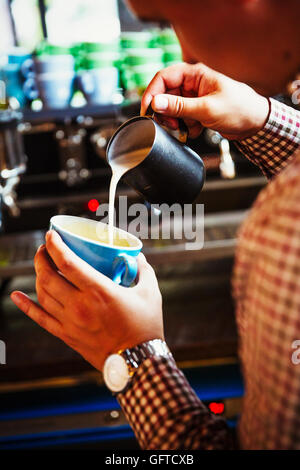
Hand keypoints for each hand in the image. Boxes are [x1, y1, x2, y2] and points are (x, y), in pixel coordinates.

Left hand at [10, 230, 163, 371]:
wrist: (137, 362)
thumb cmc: (145, 327)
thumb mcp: (150, 293)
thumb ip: (143, 270)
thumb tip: (136, 256)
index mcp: (99, 291)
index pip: (67, 262)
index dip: (55, 245)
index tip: (51, 235)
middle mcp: (79, 306)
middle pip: (48, 276)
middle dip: (42, 257)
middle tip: (45, 248)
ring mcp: (70, 322)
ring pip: (42, 294)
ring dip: (37, 275)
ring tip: (41, 266)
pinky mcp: (67, 335)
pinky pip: (40, 319)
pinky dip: (26, 306)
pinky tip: (16, 296)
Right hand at [141, 62, 268, 139]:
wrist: (256, 123)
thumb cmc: (239, 109)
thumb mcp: (206, 109)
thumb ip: (179, 106)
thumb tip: (156, 103)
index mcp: (195, 74)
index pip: (164, 77)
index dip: (152, 93)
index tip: (147, 110)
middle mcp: (193, 84)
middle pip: (166, 95)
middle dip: (166, 113)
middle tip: (170, 124)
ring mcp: (195, 98)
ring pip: (173, 109)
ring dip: (177, 122)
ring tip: (188, 128)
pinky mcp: (198, 111)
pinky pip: (182, 118)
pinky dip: (186, 127)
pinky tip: (198, 130)